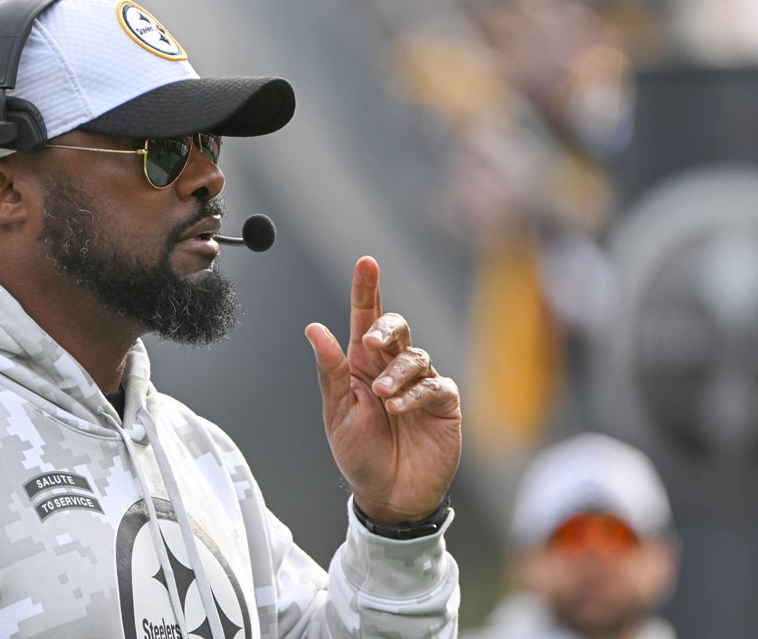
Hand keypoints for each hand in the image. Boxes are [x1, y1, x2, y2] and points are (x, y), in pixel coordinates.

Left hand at [305, 256, 461, 523]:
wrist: (387, 495)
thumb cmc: (359, 455)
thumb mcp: (337, 413)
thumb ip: (331, 370)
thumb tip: (315, 328)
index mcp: (362, 365)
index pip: (366, 318)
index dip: (366, 289)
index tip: (366, 262)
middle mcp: (392, 369)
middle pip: (397, 327)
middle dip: (387, 326)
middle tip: (372, 341)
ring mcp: (420, 385)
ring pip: (416, 356)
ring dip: (397, 372)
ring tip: (383, 397)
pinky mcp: (443, 405)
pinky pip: (436, 386)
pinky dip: (416, 394)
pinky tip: (399, 409)